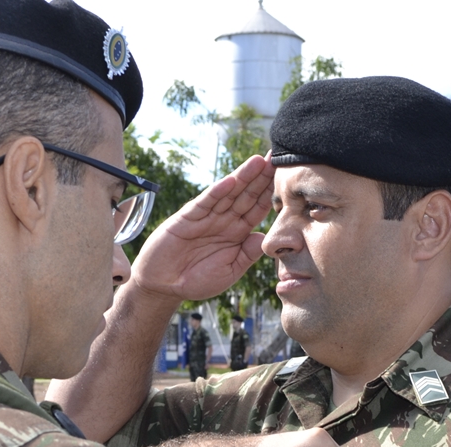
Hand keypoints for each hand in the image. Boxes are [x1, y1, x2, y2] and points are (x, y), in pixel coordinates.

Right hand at [131, 155, 275, 303]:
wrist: (164, 286)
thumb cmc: (197, 280)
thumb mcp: (230, 271)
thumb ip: (247, 255)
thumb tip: (263, 236)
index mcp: (236, 232)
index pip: (257, 208)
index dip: (270, 193)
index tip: (286, 178)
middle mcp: (223, 220)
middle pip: (246, 195)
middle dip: (261, 177)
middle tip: (277, 157)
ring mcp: (206, 217)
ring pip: (228, 193)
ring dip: (243, 177)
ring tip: (258, 161)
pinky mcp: (187, 218)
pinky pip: (205, 203)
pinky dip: (217, 192)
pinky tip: (230, 181)